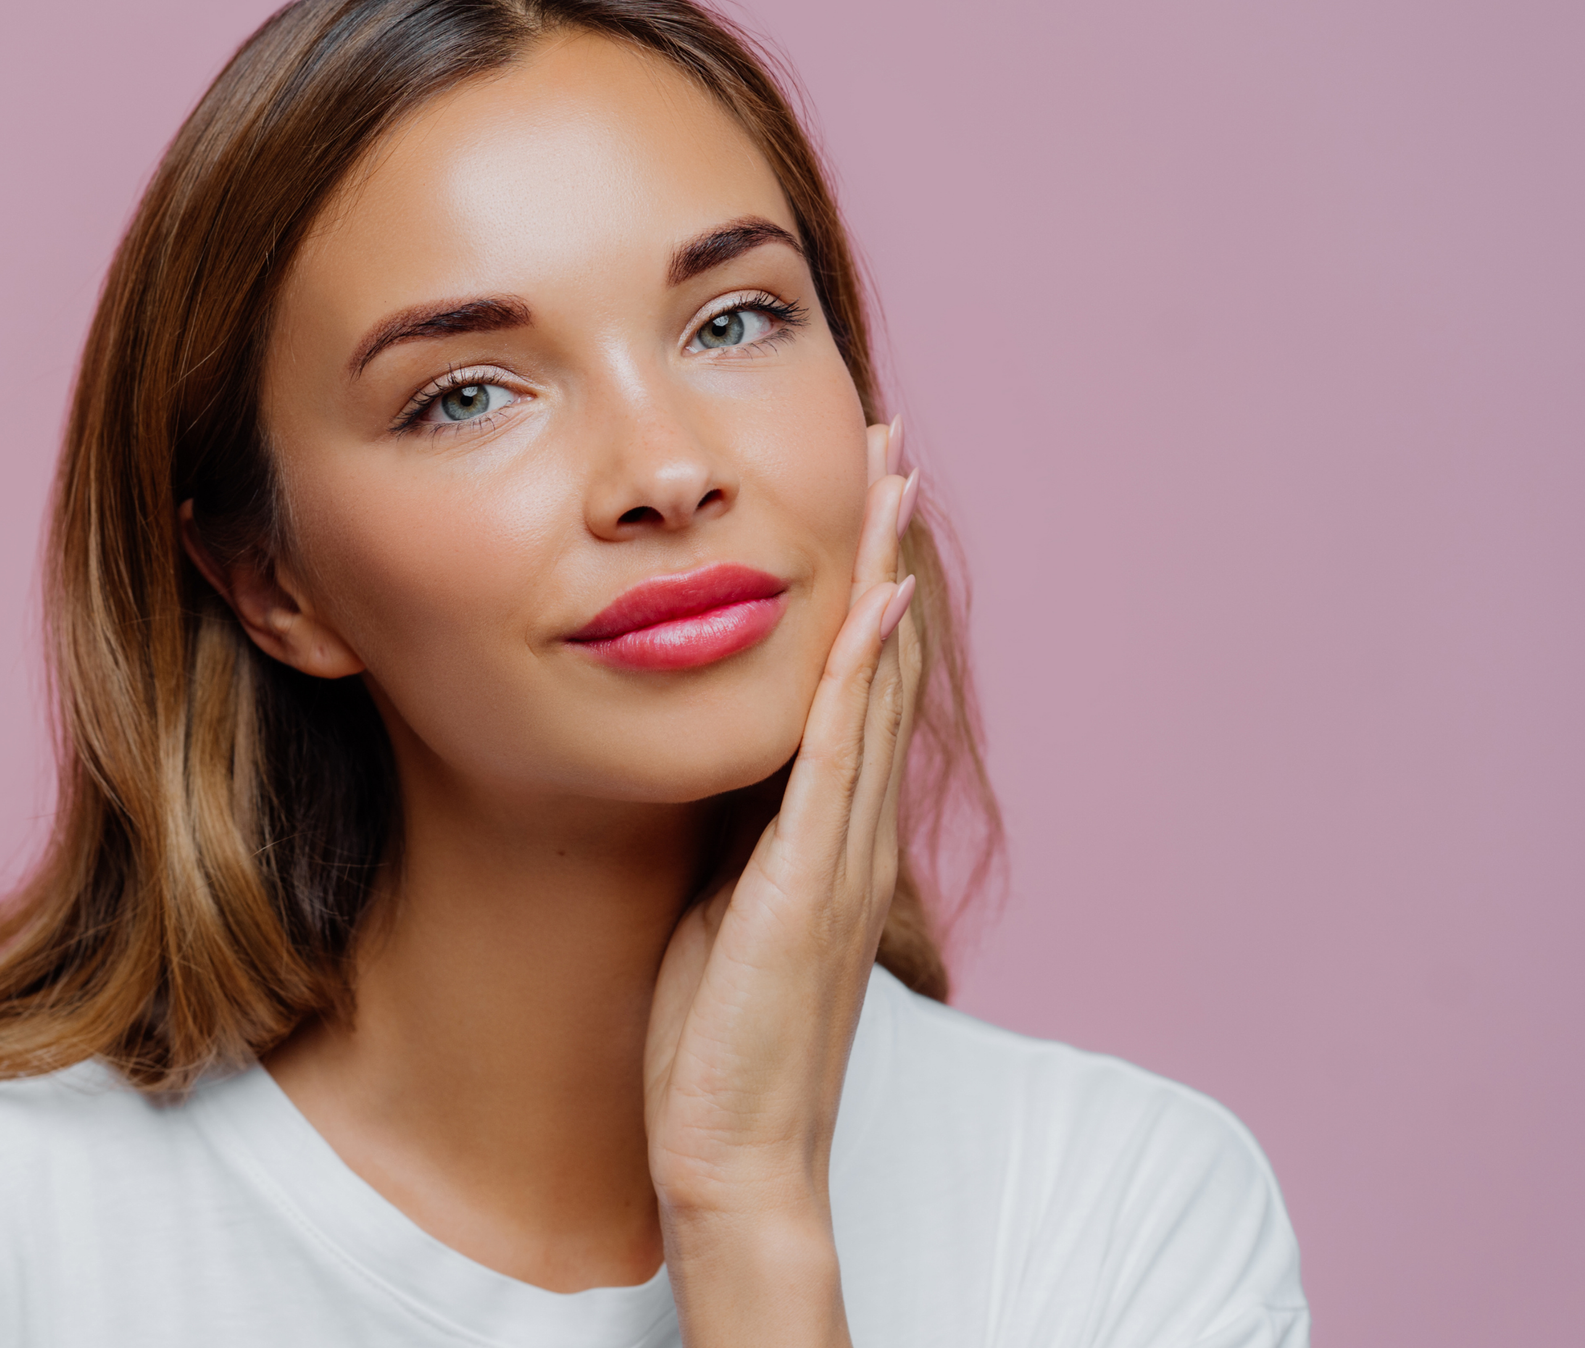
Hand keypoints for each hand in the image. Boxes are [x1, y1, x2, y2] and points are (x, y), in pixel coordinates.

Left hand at [642, 418, 922, 1344]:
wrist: (734, 1153)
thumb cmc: (720, 1043)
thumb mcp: (721, 907)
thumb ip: (735, 836)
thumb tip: (713, 765)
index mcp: (825, 836)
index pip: (854, 687)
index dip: (861, 588)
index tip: (856, 496)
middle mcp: (849, 832)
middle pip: (878, 662)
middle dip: (882, 550)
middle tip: (889, 447)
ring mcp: (837, 855)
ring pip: (870, 688)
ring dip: (881, 578)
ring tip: (889, 479)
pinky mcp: (805, 885)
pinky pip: (838, 760)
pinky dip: (858, 675)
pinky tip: (871, 600)